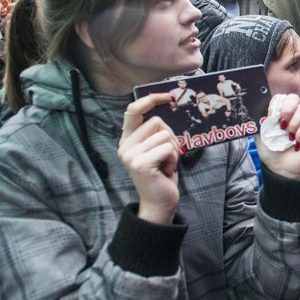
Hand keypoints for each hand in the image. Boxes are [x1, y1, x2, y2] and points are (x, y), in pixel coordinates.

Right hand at [118, 93, 180, 224]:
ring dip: (173, 150)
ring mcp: (131, 155)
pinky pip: (168, 148)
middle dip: (171, 137)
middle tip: (168, 156)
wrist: (159, 203)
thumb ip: (155, 133)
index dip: (150, 99)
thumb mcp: (157, 150)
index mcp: (127, 140)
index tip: (168, 97)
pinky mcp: (141, 163)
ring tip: (166, 165)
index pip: (133, 110)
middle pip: (157, 122)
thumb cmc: (162, 175)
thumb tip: (166, 108)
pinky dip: (174, 159)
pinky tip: (166, 171)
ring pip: (165, 135)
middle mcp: (125, 146)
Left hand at [255, 94, 299, 179]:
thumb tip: (259, 109)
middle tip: (282, 124)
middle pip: (294, 98)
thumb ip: (260, 121)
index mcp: (280, 114)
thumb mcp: (260, 135)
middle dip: (287, 109)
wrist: (281, 169)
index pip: (281, 97)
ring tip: (289, 137)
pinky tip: (297, 143)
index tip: (272, 117)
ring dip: (294, 124)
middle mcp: (293, 116)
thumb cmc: (272, 153)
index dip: (277, 104)